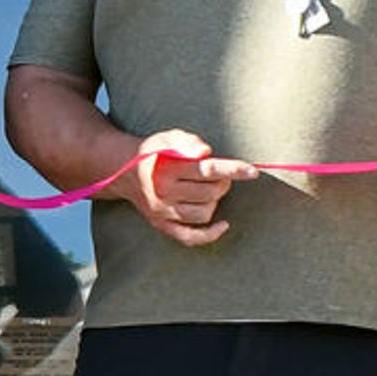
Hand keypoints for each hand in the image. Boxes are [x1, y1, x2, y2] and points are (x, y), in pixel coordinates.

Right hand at [116, 129, 253, 247]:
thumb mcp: (168, 137)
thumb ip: (187, 141)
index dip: (233, 170)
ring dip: (215, 201)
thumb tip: (205, 152)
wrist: (124, 170)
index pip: (207, 170)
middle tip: (218, 174)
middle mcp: (164, 193)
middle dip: (223, 182)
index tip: (253, 171)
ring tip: (209, 189)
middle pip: (210, 192)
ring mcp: (163, 212)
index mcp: (168, 169)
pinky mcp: (162, 225)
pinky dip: (210, 234)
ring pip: (205, 213)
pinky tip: (223, 225)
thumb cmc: (154, 152)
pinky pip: (189, 237)